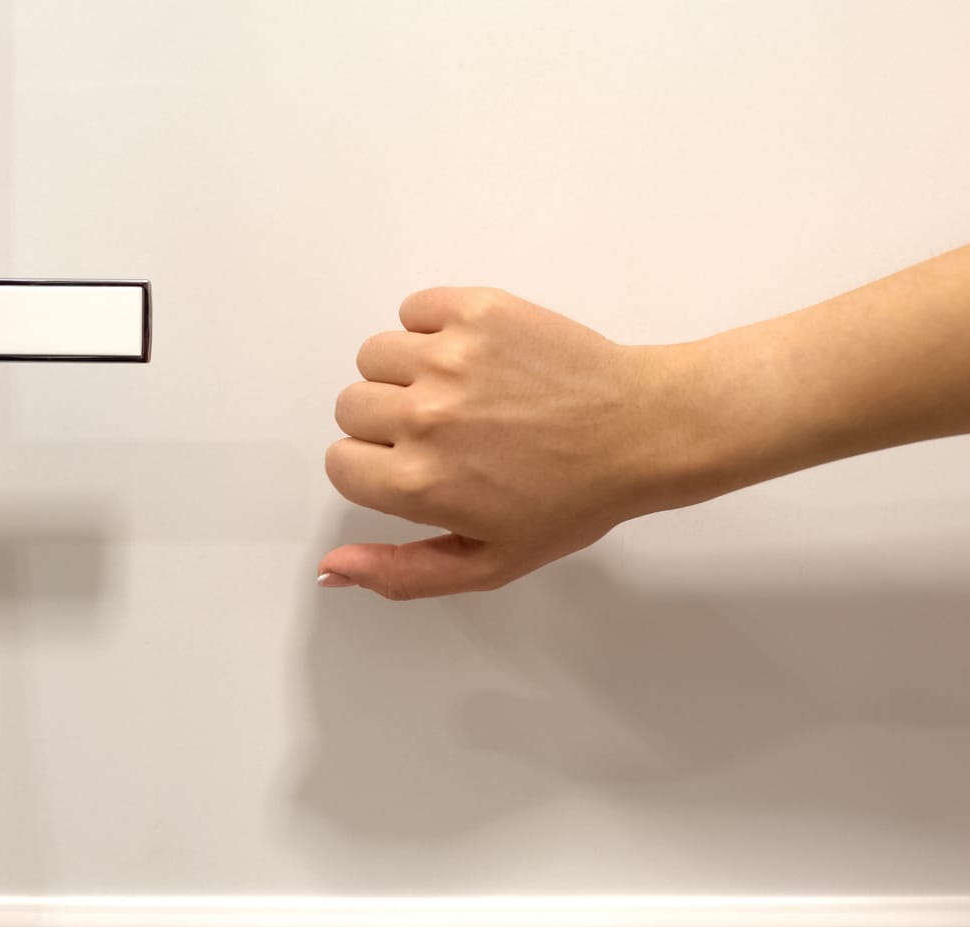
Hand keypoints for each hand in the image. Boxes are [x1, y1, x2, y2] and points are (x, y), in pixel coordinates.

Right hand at [320, 287, 713, 599]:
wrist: (640, 430)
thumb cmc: (571, 503)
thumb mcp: (488, 563)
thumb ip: (401, 573)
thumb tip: (329, 568)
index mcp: (420, 484)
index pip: (340, 464)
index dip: (376, 470)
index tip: (420, 468)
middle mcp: (424, 417)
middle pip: (350, 407)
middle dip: (387, 423)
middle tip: (448, 432)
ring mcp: (449, 358)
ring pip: (374, 356)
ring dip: (404, 373)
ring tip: (459, 390)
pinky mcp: (476, 311)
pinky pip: (413, 310)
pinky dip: (431, 328)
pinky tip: (474, 356)